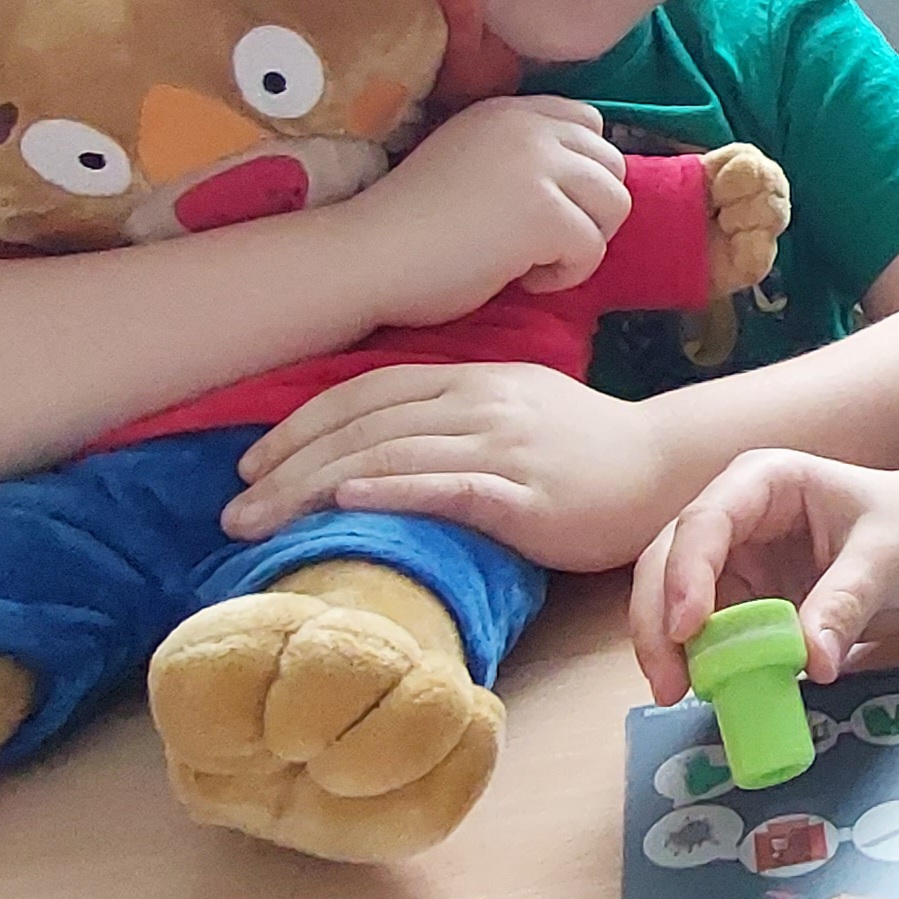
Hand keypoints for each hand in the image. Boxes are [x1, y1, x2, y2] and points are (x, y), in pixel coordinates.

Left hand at [223, 362, 683, 572]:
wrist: (666, 467)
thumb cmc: (586, 446)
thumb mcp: (514, 408)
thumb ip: (451, 413)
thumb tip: (379, 443)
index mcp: (471, 377)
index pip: (365, 393)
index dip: (300, 425)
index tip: (251, 464)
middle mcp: (479, 402)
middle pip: (364, 428)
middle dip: (287, 467)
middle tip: (232, 509)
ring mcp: (503, 446)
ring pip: (391, 457)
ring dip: (314, 488)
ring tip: (260, 520)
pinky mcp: (526, 494)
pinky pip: (450, 487)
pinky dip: (393, 490)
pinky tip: (348, 500)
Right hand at [329, 96, 627, 326]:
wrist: (367, 256)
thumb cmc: (407, 226)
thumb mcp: (470, 162)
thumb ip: (520, 158)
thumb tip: (581, 186)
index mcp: (509, 111)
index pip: (589, 123)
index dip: (580, 173)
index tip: (543, 207)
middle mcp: (529, 126)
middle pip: (612, 165)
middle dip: (588, 210)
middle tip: (538, 242)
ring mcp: (539, 166)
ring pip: (614, 205)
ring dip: (581, 242)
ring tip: (528, 260)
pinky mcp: (545, 213)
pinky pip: (593, 249)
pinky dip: (564, 276)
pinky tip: (517, 278)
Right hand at [628, 441, 898, 703]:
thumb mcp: (887, 559)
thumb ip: (846, 604)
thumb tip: (813, 662)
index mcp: (763, 482)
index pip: (706, 521)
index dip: (686, 573)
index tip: (687, 628)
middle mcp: (733, 516)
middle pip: (668, 561)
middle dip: (658, 620)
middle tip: (670, 683)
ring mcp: (732, 559)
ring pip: (673, 601)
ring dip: (669, 648)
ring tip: (680, 693)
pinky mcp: (740, 599)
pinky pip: (707, 633)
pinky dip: (703, 663)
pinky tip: (712, 693)